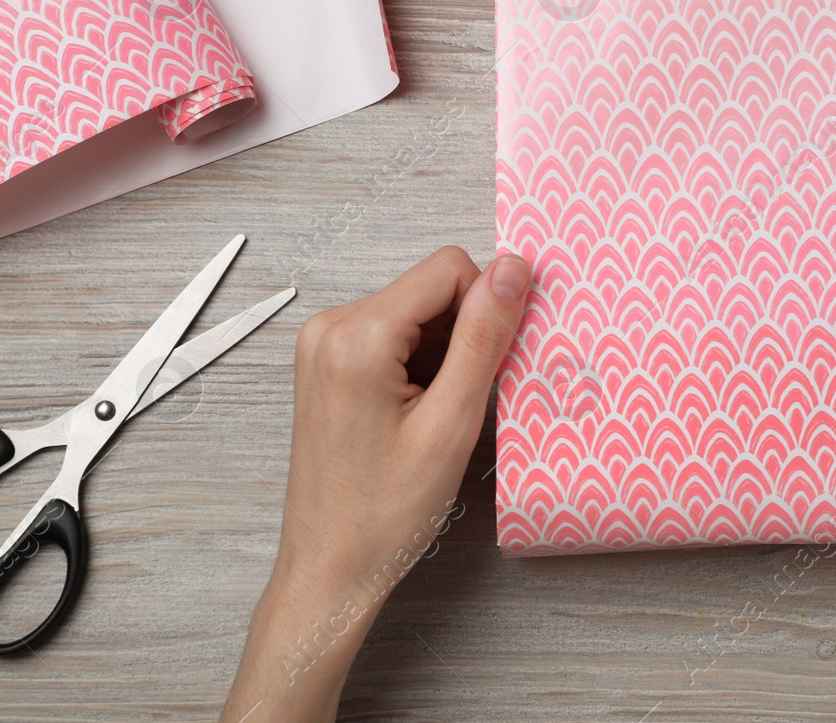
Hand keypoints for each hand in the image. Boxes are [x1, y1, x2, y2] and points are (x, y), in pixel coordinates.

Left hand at [222, 247, 532, 721]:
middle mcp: (330, 326)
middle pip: (432, 287)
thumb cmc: (385, 512)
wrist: (331, 567)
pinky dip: (421, 364)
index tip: (484, 369)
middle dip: (462, 335)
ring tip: (432, 415)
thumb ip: (484, 337)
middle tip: (456, 403)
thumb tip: (512, 268)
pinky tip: (416, 413)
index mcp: (356, 335)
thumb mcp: (451, 423)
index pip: (450, 268)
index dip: (485, 310)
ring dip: (443, 353)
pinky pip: (396, 333)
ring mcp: (323, 343)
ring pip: (418, 311)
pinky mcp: (328, 361)